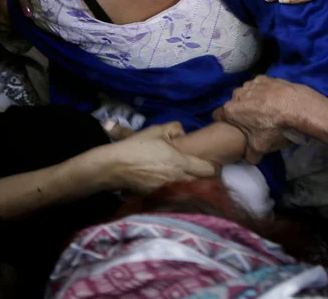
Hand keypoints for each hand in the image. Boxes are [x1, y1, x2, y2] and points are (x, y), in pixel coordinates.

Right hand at [103, 122, 217, 193]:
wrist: (114, 166)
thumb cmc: (136, 146)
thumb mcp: (156, 130)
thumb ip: (175, 128)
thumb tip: (183, 134)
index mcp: (180, 162)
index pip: (207, 170)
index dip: (212, 167)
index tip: (210, 164)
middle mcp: (177, 179)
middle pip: (202, 184)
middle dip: (205, 179)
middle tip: (201, 173)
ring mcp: (168, 191)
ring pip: (189, 192)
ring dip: (192, 188)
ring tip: (190, 181)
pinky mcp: (158, 198)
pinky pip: (176, 197)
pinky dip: (178, 193)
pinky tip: (174, 188)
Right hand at [213, 76, 312, 163]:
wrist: (295, 106)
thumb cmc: (272, 126)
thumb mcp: (260, 146)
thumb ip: (250, 155)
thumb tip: (249, 159)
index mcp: (231, 110)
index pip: (218, 116)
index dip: (225, 122)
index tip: (234, 127)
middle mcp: (237, 94)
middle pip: (234, 104)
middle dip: (240, 111)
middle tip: (253, 120)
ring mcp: (250, 84)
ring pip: (246, 93)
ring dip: (252, 100)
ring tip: (265, 109)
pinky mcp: (264, 78)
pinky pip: (259, 86)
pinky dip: (264, 91)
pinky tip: (273, 98)